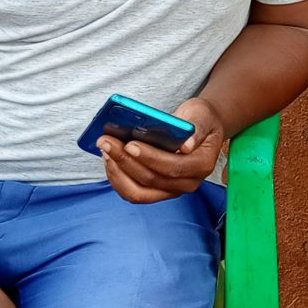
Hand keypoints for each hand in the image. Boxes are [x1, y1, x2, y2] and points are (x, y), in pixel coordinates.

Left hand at [100, 97, 227, 203]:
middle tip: (106, 141)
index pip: (173, 167)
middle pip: (151, 179)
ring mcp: (170, 190)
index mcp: (201, 166)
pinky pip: (132, 191)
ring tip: (105, 150)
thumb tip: (186, 145)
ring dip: (117, 172)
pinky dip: (117, 177)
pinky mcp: (155, 191)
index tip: (129, 144)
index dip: (150, 157)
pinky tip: (108, 158)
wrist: (197, 130)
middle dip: (125, 160)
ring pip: (138, 192)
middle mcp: (187, 183)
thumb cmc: (199, 120)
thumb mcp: (202, 115)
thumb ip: (198, 128)